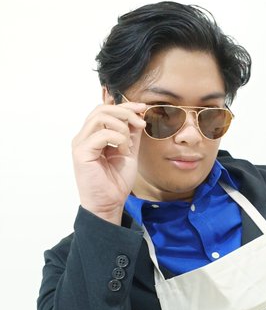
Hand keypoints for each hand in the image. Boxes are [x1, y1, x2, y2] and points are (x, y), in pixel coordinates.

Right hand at [72, 100, 146, 223]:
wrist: (109, 203)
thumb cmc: (116, 181)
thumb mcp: (129, 152)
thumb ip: (131, 134)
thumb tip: (138, 115)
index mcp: (93, 135)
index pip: (105, 110)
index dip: (124, 106)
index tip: (142, 109)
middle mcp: (84, 136)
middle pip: (102, 109)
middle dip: (125, 112)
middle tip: (141, 123)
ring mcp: (80, 143)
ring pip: (100, 117)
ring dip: (122, 127)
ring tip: (129, 145)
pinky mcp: (81, 152)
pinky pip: (102, 134)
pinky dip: (118, 139)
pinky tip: (123, 152)